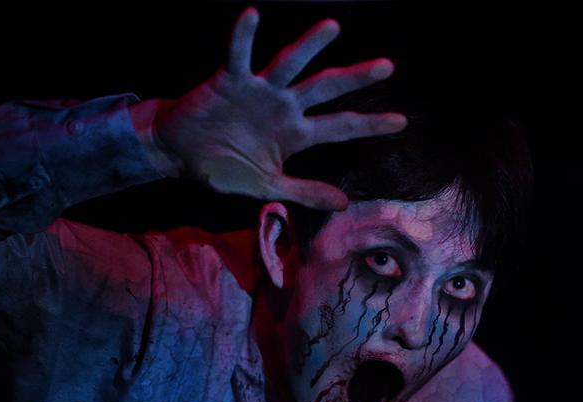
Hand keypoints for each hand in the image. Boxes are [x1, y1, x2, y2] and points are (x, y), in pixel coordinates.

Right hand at [141, 8, 405, 209]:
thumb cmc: (225, 169)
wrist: (181, 154)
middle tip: (388, 67)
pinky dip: (242, 36)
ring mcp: (259, 91)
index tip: (401, 122)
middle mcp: (284, 107)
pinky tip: (252, 15)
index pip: (342, 127)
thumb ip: (306, 192)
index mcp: (297, 134)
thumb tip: (345, 203)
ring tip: (333, 27)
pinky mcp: (229, 81)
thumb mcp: (268, 186)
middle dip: (356, 79)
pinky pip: (238, 56)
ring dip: (309, 45)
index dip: (370, 125)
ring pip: (290, 63)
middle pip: (327, 89)